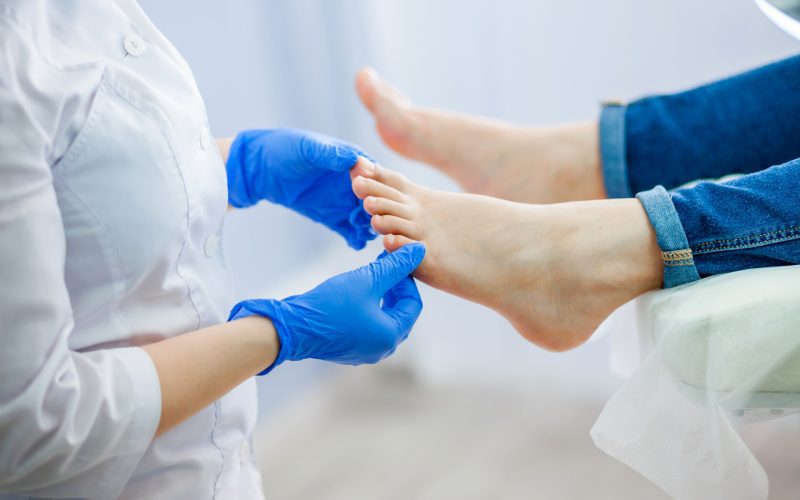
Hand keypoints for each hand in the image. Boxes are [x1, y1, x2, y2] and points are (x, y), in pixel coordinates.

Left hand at [226, 128, 376, 248]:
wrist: (261, 169)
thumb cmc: (285, 149)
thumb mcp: (307, 148)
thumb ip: (330, 154)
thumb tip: (355, 159)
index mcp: (353, 162)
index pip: (375, 175)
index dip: (378, 187)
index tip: (372, 197)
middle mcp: (355, 183)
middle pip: (376, 199)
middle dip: (378, 211)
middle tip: (371, 220)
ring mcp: (344, 201)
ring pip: (366, 217)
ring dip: (369, 226)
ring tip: (366, 233)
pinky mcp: (333, 217)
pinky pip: (350, 231)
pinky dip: (356, 238)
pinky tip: (356, 244)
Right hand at [229, 243, 425, 372]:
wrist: (293, 328)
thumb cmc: (331, 304)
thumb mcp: (367, 279)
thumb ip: (395, 266)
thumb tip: (419, 251)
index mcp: (391, 335)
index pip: (413, 303)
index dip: (407, 278)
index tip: (393, 260)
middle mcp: (381, 348)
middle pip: (400, 313)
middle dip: (395, 287)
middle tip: (384, 265)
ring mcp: (365, 351)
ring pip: (383, 318)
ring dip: (381, 296)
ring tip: (370, 274)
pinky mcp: (349, 348)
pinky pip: (367, 326)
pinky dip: (368, 308)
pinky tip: (355, 292)